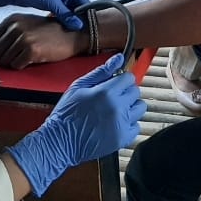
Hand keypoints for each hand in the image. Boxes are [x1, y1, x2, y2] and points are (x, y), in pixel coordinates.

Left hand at [0, 13, 84, 68]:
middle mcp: (16, 27)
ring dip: (14, 61)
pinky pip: (16, 65)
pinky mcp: (32, 50)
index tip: (2, 51)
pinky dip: (23, 65)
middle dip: (4, 57)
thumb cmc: (48, 31)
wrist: (71, 33)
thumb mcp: (26, 24)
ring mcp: (24, 38)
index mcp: (12, 19)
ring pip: (5, 60)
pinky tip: (32, 58)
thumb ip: (8, 32)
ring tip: (27, 55)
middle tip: (17, 54)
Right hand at [7, 53, 144, 195]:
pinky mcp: (123, 139)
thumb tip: (118, 58)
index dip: (122, 79)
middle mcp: (117, 107)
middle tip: (112, 97)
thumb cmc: (67, 113)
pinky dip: (129, 124)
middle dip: (125, 92)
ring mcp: (121, 124)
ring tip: (116, 110)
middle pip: (135, 91)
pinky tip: (116, 123)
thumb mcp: (79, 86)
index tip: (115, 83)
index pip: (129, 78)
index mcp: (106, 92)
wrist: (61, 141)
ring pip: (140, 108)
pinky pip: (137, 126)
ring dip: (131, 107)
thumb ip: (101, 71)